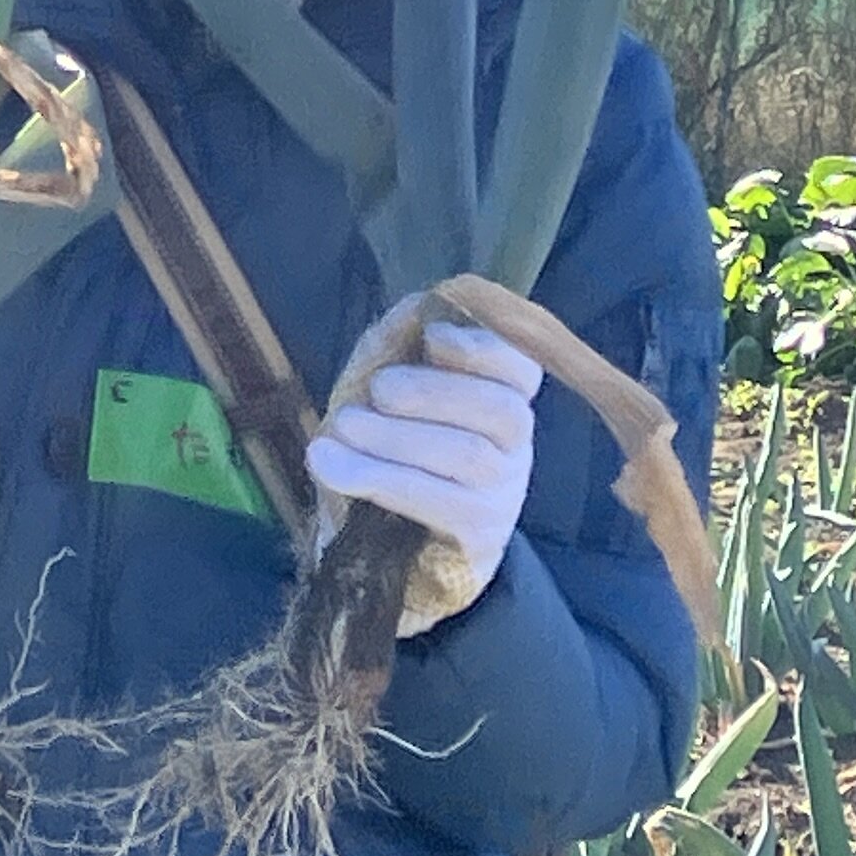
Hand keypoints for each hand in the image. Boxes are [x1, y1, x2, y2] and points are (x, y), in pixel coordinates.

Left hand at [306, 319, 542, 634]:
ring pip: (469, 455)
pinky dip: (382, 480)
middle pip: (501, 409)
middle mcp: (516, 447)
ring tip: (340, 428)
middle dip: (433, 391)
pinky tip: (333, 468)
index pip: (522, 368)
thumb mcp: (390, 392)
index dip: (484, 348)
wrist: (388, 548)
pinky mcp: (477, 536)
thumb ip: (401, 345)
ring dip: (396, 437)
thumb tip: (414, 307)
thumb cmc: (394, 453)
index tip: (434, 336)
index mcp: (502, 399)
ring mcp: (503, 494)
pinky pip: (440, 504)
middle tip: (377, 389)